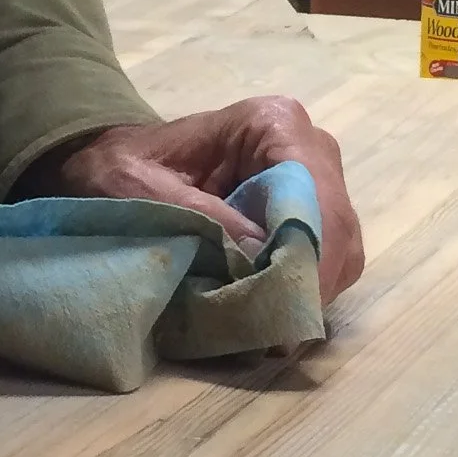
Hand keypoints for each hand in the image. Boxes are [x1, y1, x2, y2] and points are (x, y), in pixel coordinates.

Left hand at [23, 97, 363, 305]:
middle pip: (337, 224)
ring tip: (270, 329)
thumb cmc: (123, 169)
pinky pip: (327, 258)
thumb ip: (204, 219)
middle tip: (277, 332)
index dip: (309, 252)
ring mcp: (313, 179)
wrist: (117, 164)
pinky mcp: (307, 211)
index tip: (285, 306)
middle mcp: (307, 145)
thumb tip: (262, 259)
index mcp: (272, 124)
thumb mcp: (144, 192)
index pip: (313, 191)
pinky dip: (304, 289)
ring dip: (310, 291)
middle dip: (311, 281)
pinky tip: (271, 311)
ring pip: (340, 247)